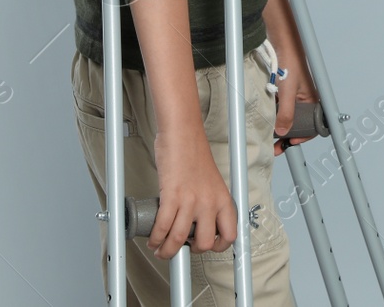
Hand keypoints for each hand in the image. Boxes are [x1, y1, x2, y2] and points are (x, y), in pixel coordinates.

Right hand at [150, 128, 237, 257]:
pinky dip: (156, 237)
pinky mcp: (172, 195)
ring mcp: (191, 200)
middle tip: (182, 247)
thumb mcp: (211, 181)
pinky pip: (163, 226)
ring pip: (179, 239)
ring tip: (161, 250)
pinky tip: (153, 239)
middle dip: (191, 251)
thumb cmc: (193, 151)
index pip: (230, 234)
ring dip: (167, 251)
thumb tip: (198, 220)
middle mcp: (210, 202)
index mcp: (223, 199)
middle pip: (205, 243)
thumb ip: (209, 201)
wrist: (182, 132)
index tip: (208, 247)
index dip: (219, 247)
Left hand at [272, 44, 317, 155]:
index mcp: (312, 101)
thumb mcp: (287, 92)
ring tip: (268, 131)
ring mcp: (293, 95)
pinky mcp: (283, 90)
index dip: (301, 137)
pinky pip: (279, 105)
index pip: (312, 126)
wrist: (281, 43)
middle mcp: (304, 99)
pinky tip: (265, 113)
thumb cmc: (291, 62)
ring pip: (287, 115)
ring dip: (278, 122)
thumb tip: (282, 131)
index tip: (288, 143)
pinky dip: (273, 111)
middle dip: (287, 133)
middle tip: (275, 144)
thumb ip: (286, 113)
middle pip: (297, 123)